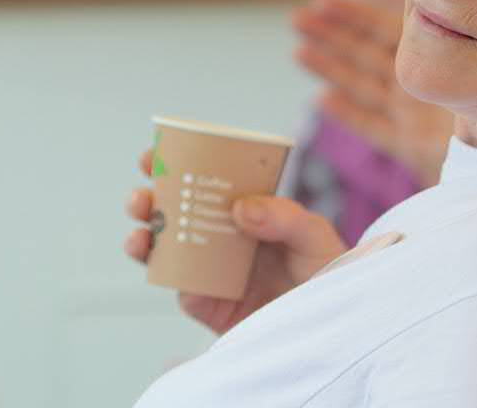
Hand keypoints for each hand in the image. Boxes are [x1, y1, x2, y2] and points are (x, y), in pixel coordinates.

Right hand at [124, 148, 393, 334]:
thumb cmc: (327, 270)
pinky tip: (181, 278)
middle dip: (147, 203)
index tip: (152, 156)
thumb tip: (241, 208)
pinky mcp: (213, 308)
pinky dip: (177, 284)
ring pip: (166, 254)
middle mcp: (223, 240)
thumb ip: (284, 216)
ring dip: (144, 242)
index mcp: (244, 212)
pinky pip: (187, 295)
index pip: (203, 184)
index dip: (174, 168)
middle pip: (173, 216)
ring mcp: (214, 273)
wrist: (335, 319)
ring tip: (140, 237)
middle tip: (141, 197)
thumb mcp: (314, 233)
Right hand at [293, 0, 452, 186]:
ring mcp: (413, 112)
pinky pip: (375, 127)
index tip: (324, 0)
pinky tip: (323, 101)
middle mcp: (420, 79)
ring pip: (363, 86)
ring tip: (299, 52)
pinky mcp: (413, 144)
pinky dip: (350, 115)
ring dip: (331, 68)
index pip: (384, 29)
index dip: (354, 15)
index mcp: (436, 51)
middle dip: (332, 37)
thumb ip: (457, 16)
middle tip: (297, 19)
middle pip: (366, 54)